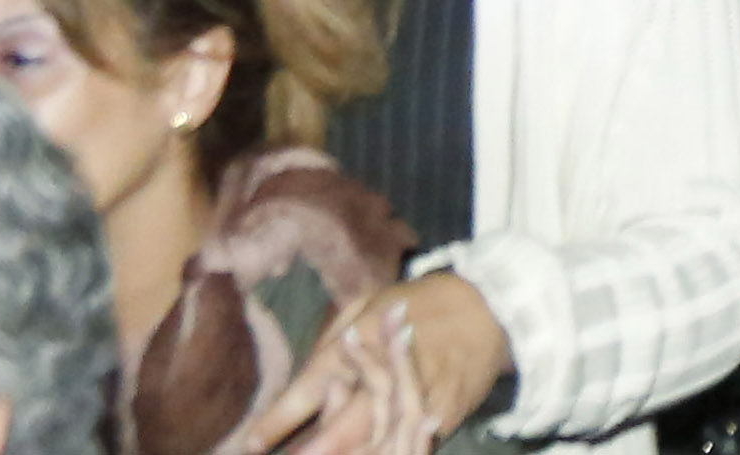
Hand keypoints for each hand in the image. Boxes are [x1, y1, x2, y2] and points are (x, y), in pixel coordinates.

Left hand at [229, 271, 508, 454]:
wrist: (490, 308)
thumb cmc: (422, 302)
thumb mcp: (372, 300)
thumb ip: (334, 334)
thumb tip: (308, 368)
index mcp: (363, 341)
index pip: (312, 387)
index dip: (278, 420)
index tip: (249, 443)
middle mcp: (387, 375)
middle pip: (343, 427)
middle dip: (315, 450)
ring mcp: (418, 399)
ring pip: (377, 443)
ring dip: (349, 454)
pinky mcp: (443, 416)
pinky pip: (412, 445)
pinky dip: (390, 452)